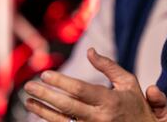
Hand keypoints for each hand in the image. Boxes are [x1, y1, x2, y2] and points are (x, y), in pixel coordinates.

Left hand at [23, 48, 166, 121]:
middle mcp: (100, 117)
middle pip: (66, 106)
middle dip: (45, 94)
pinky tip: (41, 113)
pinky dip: (52, 121)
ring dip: (42, 111)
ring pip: (62, 121)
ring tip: (29, 100)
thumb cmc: (137, 105)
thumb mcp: (129, 82)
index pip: (80, 90)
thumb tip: (89, 51)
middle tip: (29, 85)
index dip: (61, 82)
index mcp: (110, 100)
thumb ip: (108, 66)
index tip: (45, 74)